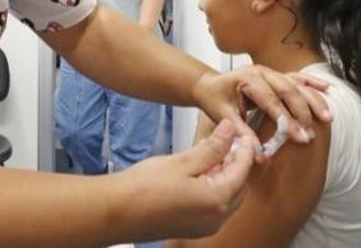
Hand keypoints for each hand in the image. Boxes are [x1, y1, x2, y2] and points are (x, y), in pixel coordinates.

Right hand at [112, 120, 257, 240]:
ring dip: (224, 175)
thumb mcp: (183, 161)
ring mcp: (205, 227)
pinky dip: (213, 188)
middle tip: (227, 141)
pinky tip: (199, 173)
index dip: (244, 147)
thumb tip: (229, 131)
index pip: (242, 170)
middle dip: (236, 163)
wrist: (116, 212)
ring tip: (211, 153)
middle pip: (239, 186)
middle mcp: (216, 219)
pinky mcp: (193, 228)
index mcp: (217, 200)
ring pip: (227, 197)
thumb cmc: (143, 188)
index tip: (241, 132)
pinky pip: (214, 207)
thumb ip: (212, 148)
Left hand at [193, 64, 331, 150]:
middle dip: (303, 112)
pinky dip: (312, 83)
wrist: (209, 85)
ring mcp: (270, 71)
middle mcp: (261, 72)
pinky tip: (327, 89)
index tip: (300, 138)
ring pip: (296, 83)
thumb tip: (258, 154)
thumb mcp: (223, 117)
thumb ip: (241, 134)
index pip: (271, 101)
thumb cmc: (215, 99)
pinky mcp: (276, 75)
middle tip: (312, 134)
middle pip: (288, 90)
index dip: (287, 120)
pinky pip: (297, 77)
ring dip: (313, 100)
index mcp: (247, 79)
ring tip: (327, 118)